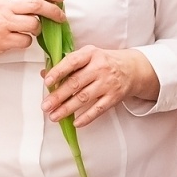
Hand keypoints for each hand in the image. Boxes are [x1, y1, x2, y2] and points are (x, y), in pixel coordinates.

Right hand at [0, 0, 65, 64]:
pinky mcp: (3, 39)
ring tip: (35, 29)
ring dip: (39, 28)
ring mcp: (3, 23)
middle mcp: (3, 6)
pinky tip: (21, 38)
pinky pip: (26, 40)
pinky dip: (28, 40)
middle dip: (53, 11)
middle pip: (36, 5)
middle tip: (61, 16)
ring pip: (33, 24)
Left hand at [42, 47, 157, 128]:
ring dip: (67, 109)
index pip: (72, 61)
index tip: (47, 82)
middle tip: (45, 106)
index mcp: (91, 54)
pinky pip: (98, 109)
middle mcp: (100, 68)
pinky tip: (75, 123)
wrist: (131, 69)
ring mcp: (107, 83)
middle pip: (76, 83)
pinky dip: (86, 117)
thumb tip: (44, 73)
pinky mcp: (114, 97)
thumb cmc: (104, 62)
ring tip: (54, 116)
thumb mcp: (87, 56)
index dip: (58, 72)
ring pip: (84, 98)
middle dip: (58, 96)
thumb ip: (67, 64)